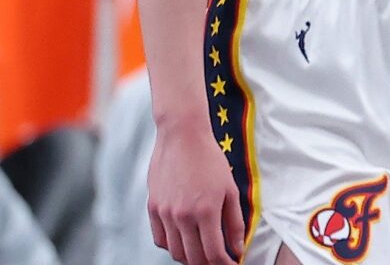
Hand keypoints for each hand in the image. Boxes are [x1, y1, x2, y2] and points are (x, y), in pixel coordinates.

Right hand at [147, 120, 242, 264]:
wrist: (182, 136)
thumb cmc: (211, 161)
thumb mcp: (230, 190)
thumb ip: (235, 222)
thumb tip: (237, 248)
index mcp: (206, 211)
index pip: (214, 253)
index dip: (225, 263)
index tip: (232, 264)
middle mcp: (182, 216)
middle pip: (193, 258)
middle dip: (208, 264)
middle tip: (219, 260)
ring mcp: (164, 213)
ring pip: (175, 252)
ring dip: (190, 258)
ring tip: (203, 253)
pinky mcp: (152, 208)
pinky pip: (160, 239)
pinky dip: (172, 246)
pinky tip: (185, 240)